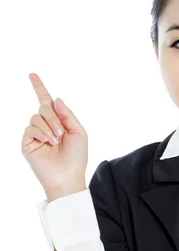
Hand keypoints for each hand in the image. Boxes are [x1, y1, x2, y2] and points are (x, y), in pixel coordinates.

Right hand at [21, 73, 87, 196]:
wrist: (67, 176)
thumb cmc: (76, 157)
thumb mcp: (79, 132)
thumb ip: (68, 114)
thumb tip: (55, 99)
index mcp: (59, 122)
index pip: (47, 102)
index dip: (40, 88)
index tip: (32, 75)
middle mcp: (46, 126)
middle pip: (44, 107)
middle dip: (54, 117)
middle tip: (61, 133)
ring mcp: (36, 134)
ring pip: (37, 116)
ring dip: (49, 127)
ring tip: (55, 141)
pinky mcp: (28, 142)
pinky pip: (30, 127)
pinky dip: (41, 133)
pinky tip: (47, 142)